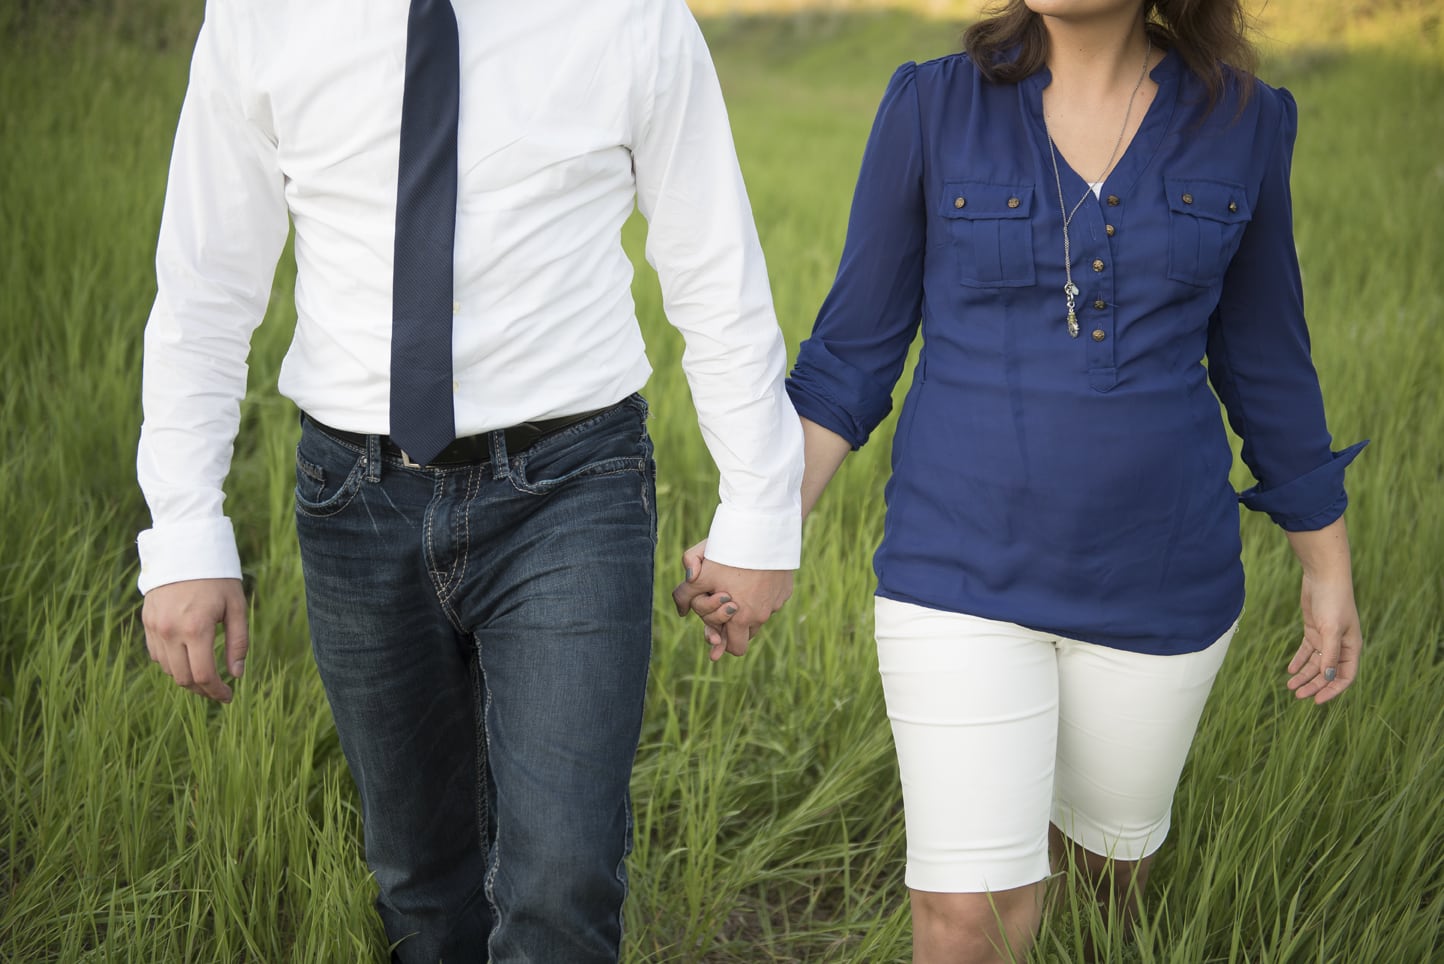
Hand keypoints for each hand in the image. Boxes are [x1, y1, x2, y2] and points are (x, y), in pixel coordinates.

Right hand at [141, 578, 248, 702]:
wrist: (185, 549)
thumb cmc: (217, 578)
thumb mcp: (236, 607)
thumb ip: (238, 643)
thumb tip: (236, 675)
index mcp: (196, 628)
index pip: (204, 675)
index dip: (217, 692)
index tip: (228, 696)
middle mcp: (171, 631)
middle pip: (184, 678)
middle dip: (203, 690)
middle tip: (219, 690)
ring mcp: (155, 627)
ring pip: (168, 669)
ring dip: (187, 677)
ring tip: (206, 675)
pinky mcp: (146, 622)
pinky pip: (156, 654)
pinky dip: (172, 663)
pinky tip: (187, 658)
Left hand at [672, 541, 792, 660]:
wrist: (762, 531)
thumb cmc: (728, 555)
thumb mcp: (699, 575)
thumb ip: (684, 595)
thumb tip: (681, 612)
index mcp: (741, 619)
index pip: (734, 648)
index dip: (721, 638)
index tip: (712, 628)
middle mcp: (762, 616)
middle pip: (747, 635)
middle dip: (733, 626)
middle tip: (722, 607)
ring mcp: (777, 603)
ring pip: (759, 616)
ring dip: (747, 609)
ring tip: (736, 588)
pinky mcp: (785, 589)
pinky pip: (771, 599)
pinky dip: (761, 594)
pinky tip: (752, 576)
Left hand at [1284, 570, 1361, 704]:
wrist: (1323, 577)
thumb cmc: (1333, 602)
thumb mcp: (1331, 630)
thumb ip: (1329, 654)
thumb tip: (1327, 677)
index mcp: (1352, 648)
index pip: (1344, 677)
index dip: (1331, 690)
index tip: (1316, 701)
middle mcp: (1340, 646)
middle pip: (1327, 673)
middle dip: (1313, 685)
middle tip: (1297, 695)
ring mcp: (1326, 638)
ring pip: (1315, 664)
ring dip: (1304, 675)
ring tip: (1290, 687)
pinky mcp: (1313, 630)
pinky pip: (1307, 651)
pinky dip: (1299, 661)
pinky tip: (1289, 670)